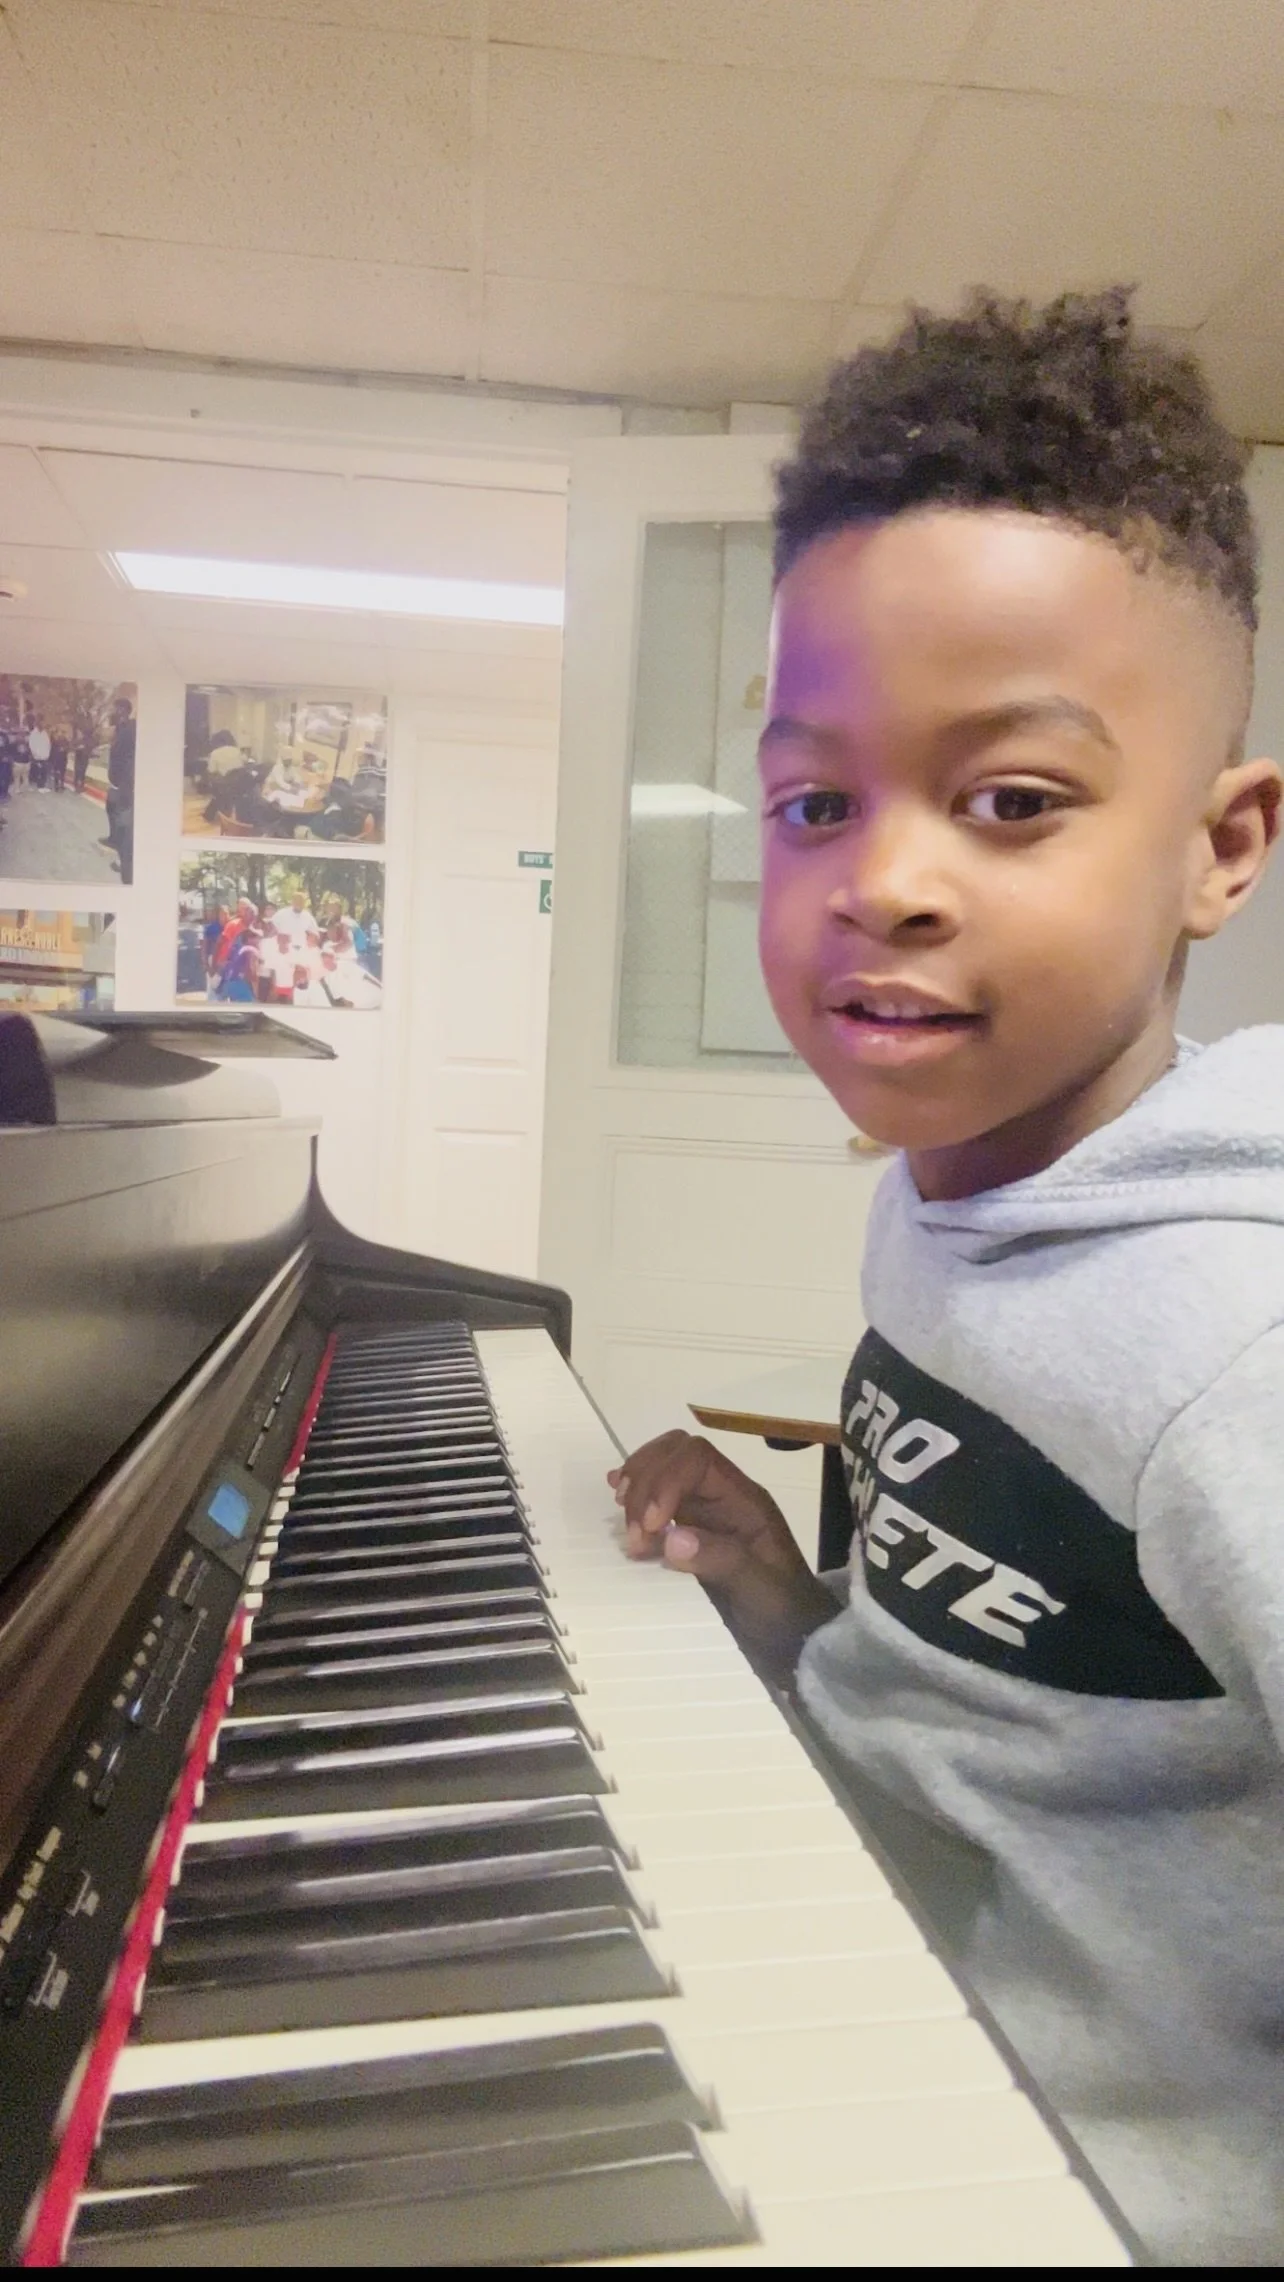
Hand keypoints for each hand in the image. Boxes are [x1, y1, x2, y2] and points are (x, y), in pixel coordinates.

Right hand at [606, 1430, 837, 1666]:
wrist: (793, 1637)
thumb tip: (671, 1538)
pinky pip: (658, 1496)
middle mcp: (722, 1495)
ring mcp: (705, 1509)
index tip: (651, 1526)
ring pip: (663, 1468)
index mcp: (744, 1500)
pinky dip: (636, 1496)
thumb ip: (723, 1562)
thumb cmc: (783, 1612)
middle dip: (645, 1485)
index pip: (697, 1458)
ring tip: (628, 1530)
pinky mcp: (689, 1527)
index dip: (665, 1481)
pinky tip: (619, 1503)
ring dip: (637, 1491)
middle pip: (676, 1454)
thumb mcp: (761, 1592)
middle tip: (634, 1535)